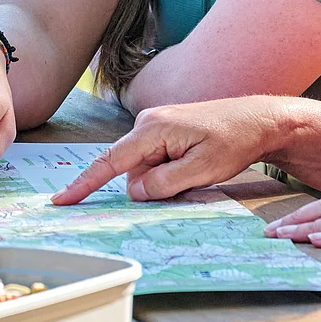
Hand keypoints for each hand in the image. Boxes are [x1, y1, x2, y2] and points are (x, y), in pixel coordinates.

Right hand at [51, 96, 288, 204]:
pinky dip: (170, 172)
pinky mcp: (164, 132)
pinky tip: (194, 163)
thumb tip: (136, 192)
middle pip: (132, 172)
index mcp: (152, 129)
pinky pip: (156, 162)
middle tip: (193, 177)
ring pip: (145, 170)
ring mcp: (155, 126)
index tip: (61, 201)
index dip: (84, 184)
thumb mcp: (202, 170)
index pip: (109, 162)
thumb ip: (164, 184)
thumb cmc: (234, 141)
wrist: (259, 120)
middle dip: (154, 185)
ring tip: (199, 166)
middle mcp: (147, 123)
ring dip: (166, 179)